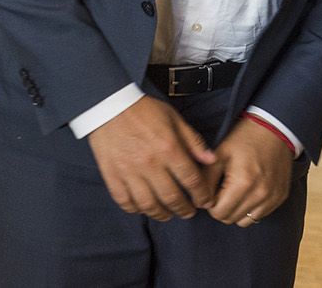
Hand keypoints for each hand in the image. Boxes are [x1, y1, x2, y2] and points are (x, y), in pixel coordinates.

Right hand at [85, 97, 217, 220]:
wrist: (110, 106)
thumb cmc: (144, 111)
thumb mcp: (174, 119)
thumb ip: (193, 141)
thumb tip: (211, 159)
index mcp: (168, 148)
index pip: (191, 180)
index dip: (202, 195)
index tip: (205, 201)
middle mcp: (150, 164)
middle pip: (172, 198)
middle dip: (184, 209)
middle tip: (189, 213)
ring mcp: (129, 172)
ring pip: (149, 205)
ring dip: (162, 214)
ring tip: (169, 214)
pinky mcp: (112, 176)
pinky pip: (125, 202)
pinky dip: (136, 210)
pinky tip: (144, 208)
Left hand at [206, 117, 294, 226]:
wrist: (275, 128)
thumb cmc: (244, 138)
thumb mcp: (220, 154)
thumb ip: (206, 180)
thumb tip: (200, 202)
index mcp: (243, 183)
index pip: (218, 213)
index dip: (211, 202)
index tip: (214, 188)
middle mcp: (260, 194)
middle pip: (231, 219)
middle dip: (223, 207)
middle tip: (224, 188)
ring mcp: (272, 197)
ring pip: (245, 221)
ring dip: (237, 210)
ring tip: (238, 190)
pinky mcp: (280, 197)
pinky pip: (260, 215)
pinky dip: (252, 208)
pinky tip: (251, 190)